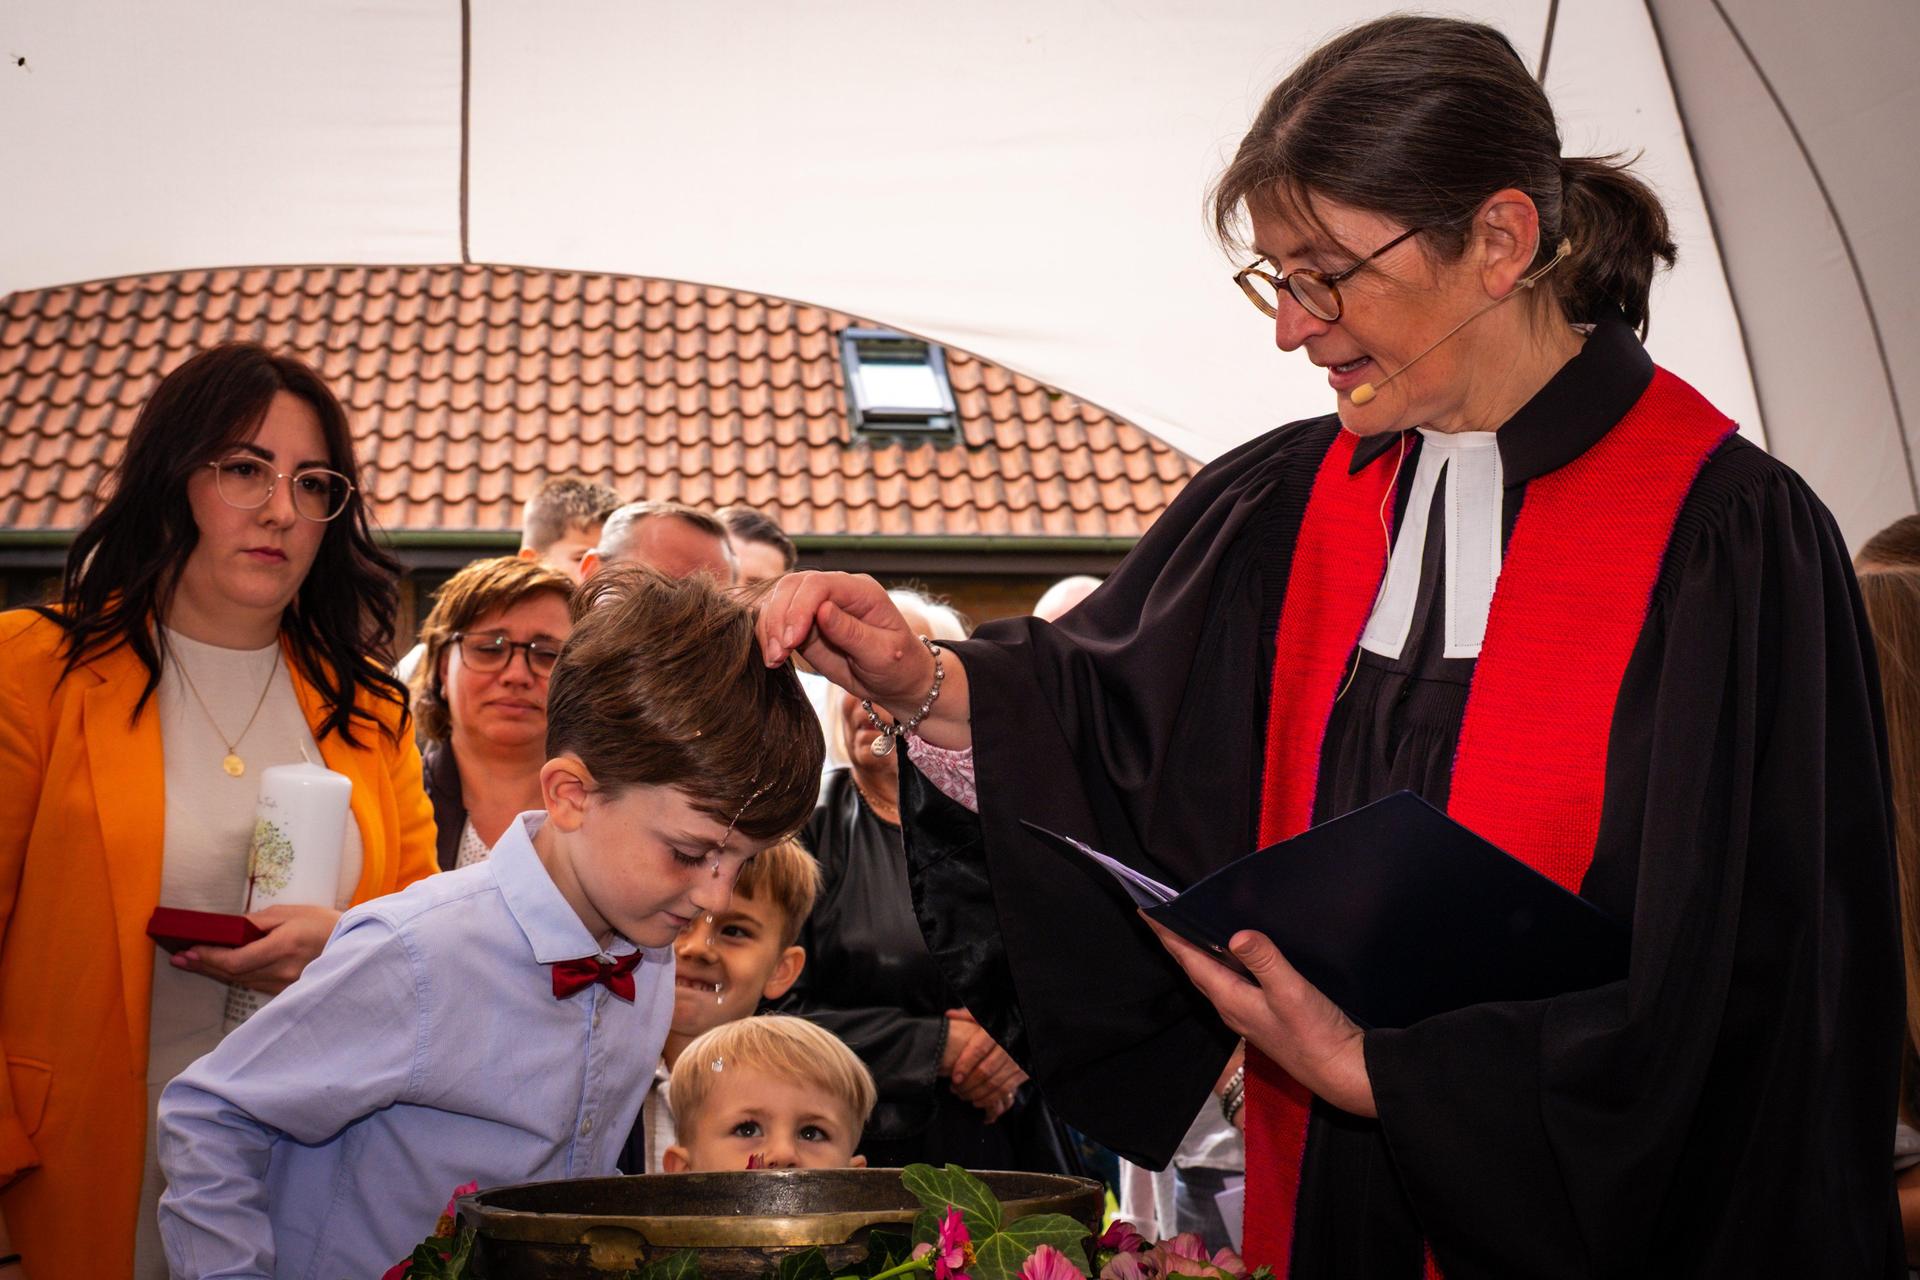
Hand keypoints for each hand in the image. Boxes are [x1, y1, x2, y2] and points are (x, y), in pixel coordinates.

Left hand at [174, 904, 341, 993]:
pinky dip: (234, 975)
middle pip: (232, 973)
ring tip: (192, 963)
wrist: (356, 945)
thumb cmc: (326, 924)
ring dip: (215, 972)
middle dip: (204, 965)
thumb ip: (258, 922)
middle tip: (180, 958)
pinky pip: (253, 983)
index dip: (209, 957)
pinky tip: (220, 969)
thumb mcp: (292, 913)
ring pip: (240, 981)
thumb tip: (230, 929)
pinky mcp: (286, 991)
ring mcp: (284, 985)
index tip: (190, 950)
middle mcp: (282, 971)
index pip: (235, 960)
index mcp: (284, 947)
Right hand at [755, 572, 970, 745]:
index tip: (792, 641)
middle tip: (779, 653)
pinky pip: (777, 620)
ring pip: (779, 599)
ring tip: (774, 659)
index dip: (799, 608)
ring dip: (770, 627)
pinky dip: (768, 636)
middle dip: (779, 617)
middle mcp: (836, 592)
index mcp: (861, 591)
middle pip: (793, 586)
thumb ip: (852, 632)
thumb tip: (822, 610)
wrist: (897, 680)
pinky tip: (773, 658)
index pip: (819, 584)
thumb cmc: (898, 665)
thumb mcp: (882, 653)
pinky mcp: (805, 623)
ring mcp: (818, 606)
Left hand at [942, 1010, 1027, 1121]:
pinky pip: (1006, 1089)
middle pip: (986, 1070)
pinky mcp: (1024, 1071)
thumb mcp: (988, 1013)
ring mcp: (1018, 1060)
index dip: (965, 1064)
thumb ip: (969, 1015)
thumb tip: (949, 1015)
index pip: (979, 1049)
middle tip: (954, 1089)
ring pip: (996, 1083)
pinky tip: (978, 1101)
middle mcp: (1008, 1046)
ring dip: (977, 1093)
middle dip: (968, 1084)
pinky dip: (991, 1098)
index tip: (955, 1077)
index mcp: (997, 1030)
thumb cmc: (1004, 1019)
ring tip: (963, 1096)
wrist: (1031, 1023)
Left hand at [1146, 917, 1374, 1117]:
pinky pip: (1230, 980)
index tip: (1146, 910)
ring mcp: (1245, 1011)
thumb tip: (1235, 934)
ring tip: (1187, 924)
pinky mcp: (1262, 1012)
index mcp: (1230, 998)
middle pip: (1194, 966)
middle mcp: (1230, 1006)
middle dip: (1174, 940)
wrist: (1339, 1070)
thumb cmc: (1314, 1033)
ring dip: (1196, 949)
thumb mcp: (1290, 991)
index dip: (1167, 935)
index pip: (1189, 960)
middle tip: (1160, 911)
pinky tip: (1231, 951)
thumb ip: (1264, 961)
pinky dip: (1221, 960)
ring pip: (1211, 974)